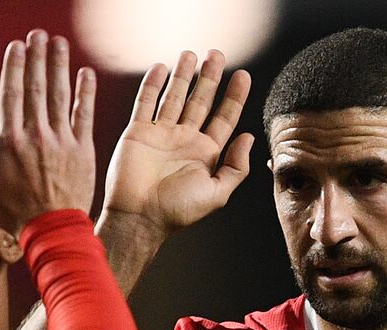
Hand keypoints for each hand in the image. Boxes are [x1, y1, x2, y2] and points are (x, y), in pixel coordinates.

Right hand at [0, 30, 96, 234]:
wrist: (52, 230)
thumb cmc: (15, 211)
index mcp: (11, 141)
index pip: (11, 94)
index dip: (14, 67)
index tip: (17, 46)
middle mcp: (36, 135)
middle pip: (36, 87)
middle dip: (37, 57)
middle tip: (39, 34)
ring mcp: (61, 141)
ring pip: (59, 95)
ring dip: (59, 66)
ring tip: (59, 43)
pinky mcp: (82, 150)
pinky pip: (84, 115)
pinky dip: (85, 93)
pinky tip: (86, 73)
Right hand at [102, 50, 253, 239]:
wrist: (139, 218)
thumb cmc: (177, 212)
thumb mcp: (217, 194)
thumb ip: (236, 167)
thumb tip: (248, 137)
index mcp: (205, 153)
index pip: (224, 117)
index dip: (235, 96)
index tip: (242, 75)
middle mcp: (184, 140)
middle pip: (201, 100)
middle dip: (209, 77)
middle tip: (217, 54)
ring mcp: (161, 134)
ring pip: (174, 96)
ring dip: (183, 75)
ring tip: (190, 54)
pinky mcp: (138, 132)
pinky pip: (146, 102)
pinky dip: (152, 84)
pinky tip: (161, 67)